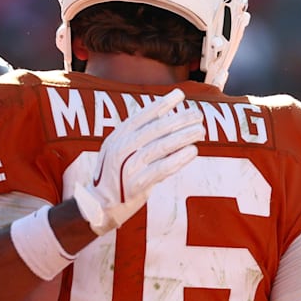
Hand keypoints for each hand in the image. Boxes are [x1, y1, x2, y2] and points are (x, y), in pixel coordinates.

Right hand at [73, 88, 203, 233]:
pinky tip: (192, 151)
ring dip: (183, 137)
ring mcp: (127, 168)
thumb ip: (138, 135)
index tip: (180, 95)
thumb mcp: (119, 150)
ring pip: (160, 147)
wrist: (99, 205)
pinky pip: (161, 169)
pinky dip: (179, 159)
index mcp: (116, 137)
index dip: (161, 104)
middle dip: (179, 119)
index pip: (141, 116)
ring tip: (200, 131)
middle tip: (198, 115)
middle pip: (154, 129)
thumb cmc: (116, 175)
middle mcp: (120, 149)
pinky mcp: (135, 186)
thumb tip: (167, 115)